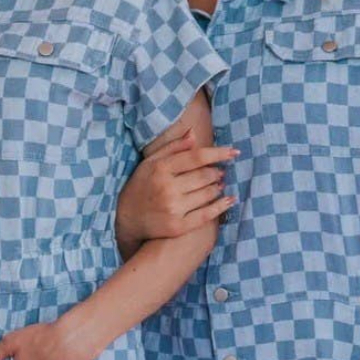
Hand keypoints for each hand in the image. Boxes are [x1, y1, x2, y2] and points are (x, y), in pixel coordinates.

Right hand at [118, 127, 238, 243]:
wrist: (125, 219)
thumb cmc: (140, 187)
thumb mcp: (150, 163)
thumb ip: (172, 148)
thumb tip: (194, 133)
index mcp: (160, 169)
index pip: (197, 157)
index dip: (218, 153)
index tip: (234, 152)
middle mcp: (167, 188)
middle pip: (205, 175)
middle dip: (217, 172)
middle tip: (218, 173)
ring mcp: (173, 209)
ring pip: (208, 193)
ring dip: (217, 188)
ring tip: (217, 185)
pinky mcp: (178, 226)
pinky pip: (207, 215)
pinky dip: (221, 206)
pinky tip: (229, 200)